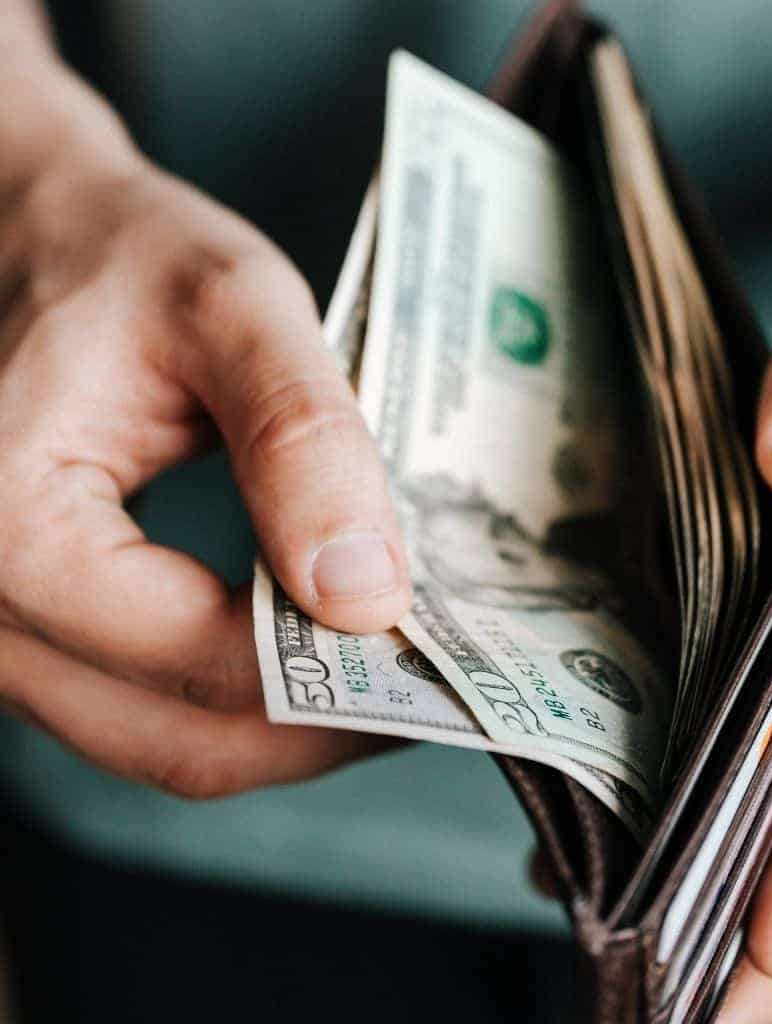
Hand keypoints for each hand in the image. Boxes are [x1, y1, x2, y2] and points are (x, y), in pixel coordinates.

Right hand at [0, 65, 408, 795]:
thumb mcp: (229, 308)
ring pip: (163, 744)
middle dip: (322, 730)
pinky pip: (142, 712)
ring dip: (287, 731)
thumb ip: (302, 443)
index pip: (204, 660)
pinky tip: (312, 660)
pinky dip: (237, 706)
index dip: (334, 679)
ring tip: (385, 679)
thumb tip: (367, 597)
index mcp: (9, 529)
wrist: (21, 236)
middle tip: (431, 690)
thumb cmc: (118, 255)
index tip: (435, 656)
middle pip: (183, 741)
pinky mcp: (29, 636)